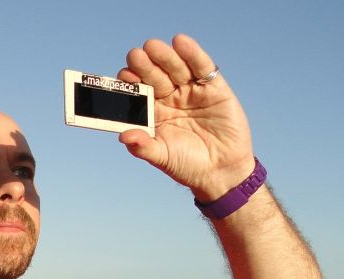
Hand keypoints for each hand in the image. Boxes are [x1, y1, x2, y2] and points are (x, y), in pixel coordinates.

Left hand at [117, 34, 254, 201]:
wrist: (220, 172)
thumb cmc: (187, 165)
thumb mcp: (161, 156)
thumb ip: (143, 146)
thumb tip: (122, 136)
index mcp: (154, 113)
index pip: (140, 93)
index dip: (132, 83)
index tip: (123, 76)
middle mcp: (171, 99)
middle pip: (156, 77)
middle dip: (145, 66)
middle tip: (135, 55)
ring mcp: (192, 92)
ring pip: (176, 69)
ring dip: (165, 57)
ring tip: (153, 47)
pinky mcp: (214, 88)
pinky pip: (202, 68)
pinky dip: (193, 54)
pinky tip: (181, 42)